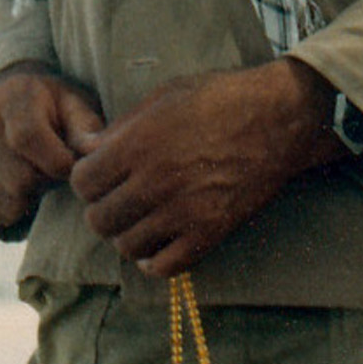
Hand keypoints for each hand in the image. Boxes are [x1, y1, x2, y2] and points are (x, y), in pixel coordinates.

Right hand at [0, 62, 104, 232]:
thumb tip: (95, 152)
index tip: (71, 162)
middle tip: (55, 166)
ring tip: (38, 171)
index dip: (57, 161)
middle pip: (21, 179)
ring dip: (34, 195)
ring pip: (10, 201)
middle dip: (48, 180)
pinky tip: (22, 181)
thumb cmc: (55, 110)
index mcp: (14, 98)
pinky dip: (19, 206)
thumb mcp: (76, 107)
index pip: (27, 138)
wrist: (10, 105)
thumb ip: (86, 129)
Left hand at [69, 57, 346, 277]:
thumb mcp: (164, 97)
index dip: (85, 179)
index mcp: (139, 144)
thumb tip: (85, 148)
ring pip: (126, 245)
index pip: (83, 182)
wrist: (279, 118)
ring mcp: (184, 211)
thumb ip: (121, 128)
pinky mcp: (210, 231)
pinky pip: (165, 266)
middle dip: (101, 209)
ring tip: (138, 220)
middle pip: (99, 219)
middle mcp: (156, 181)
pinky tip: (156, 245)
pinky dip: (153, 260)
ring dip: (126, 235)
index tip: (98, 175)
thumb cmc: (220, 98)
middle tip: (116, 199)